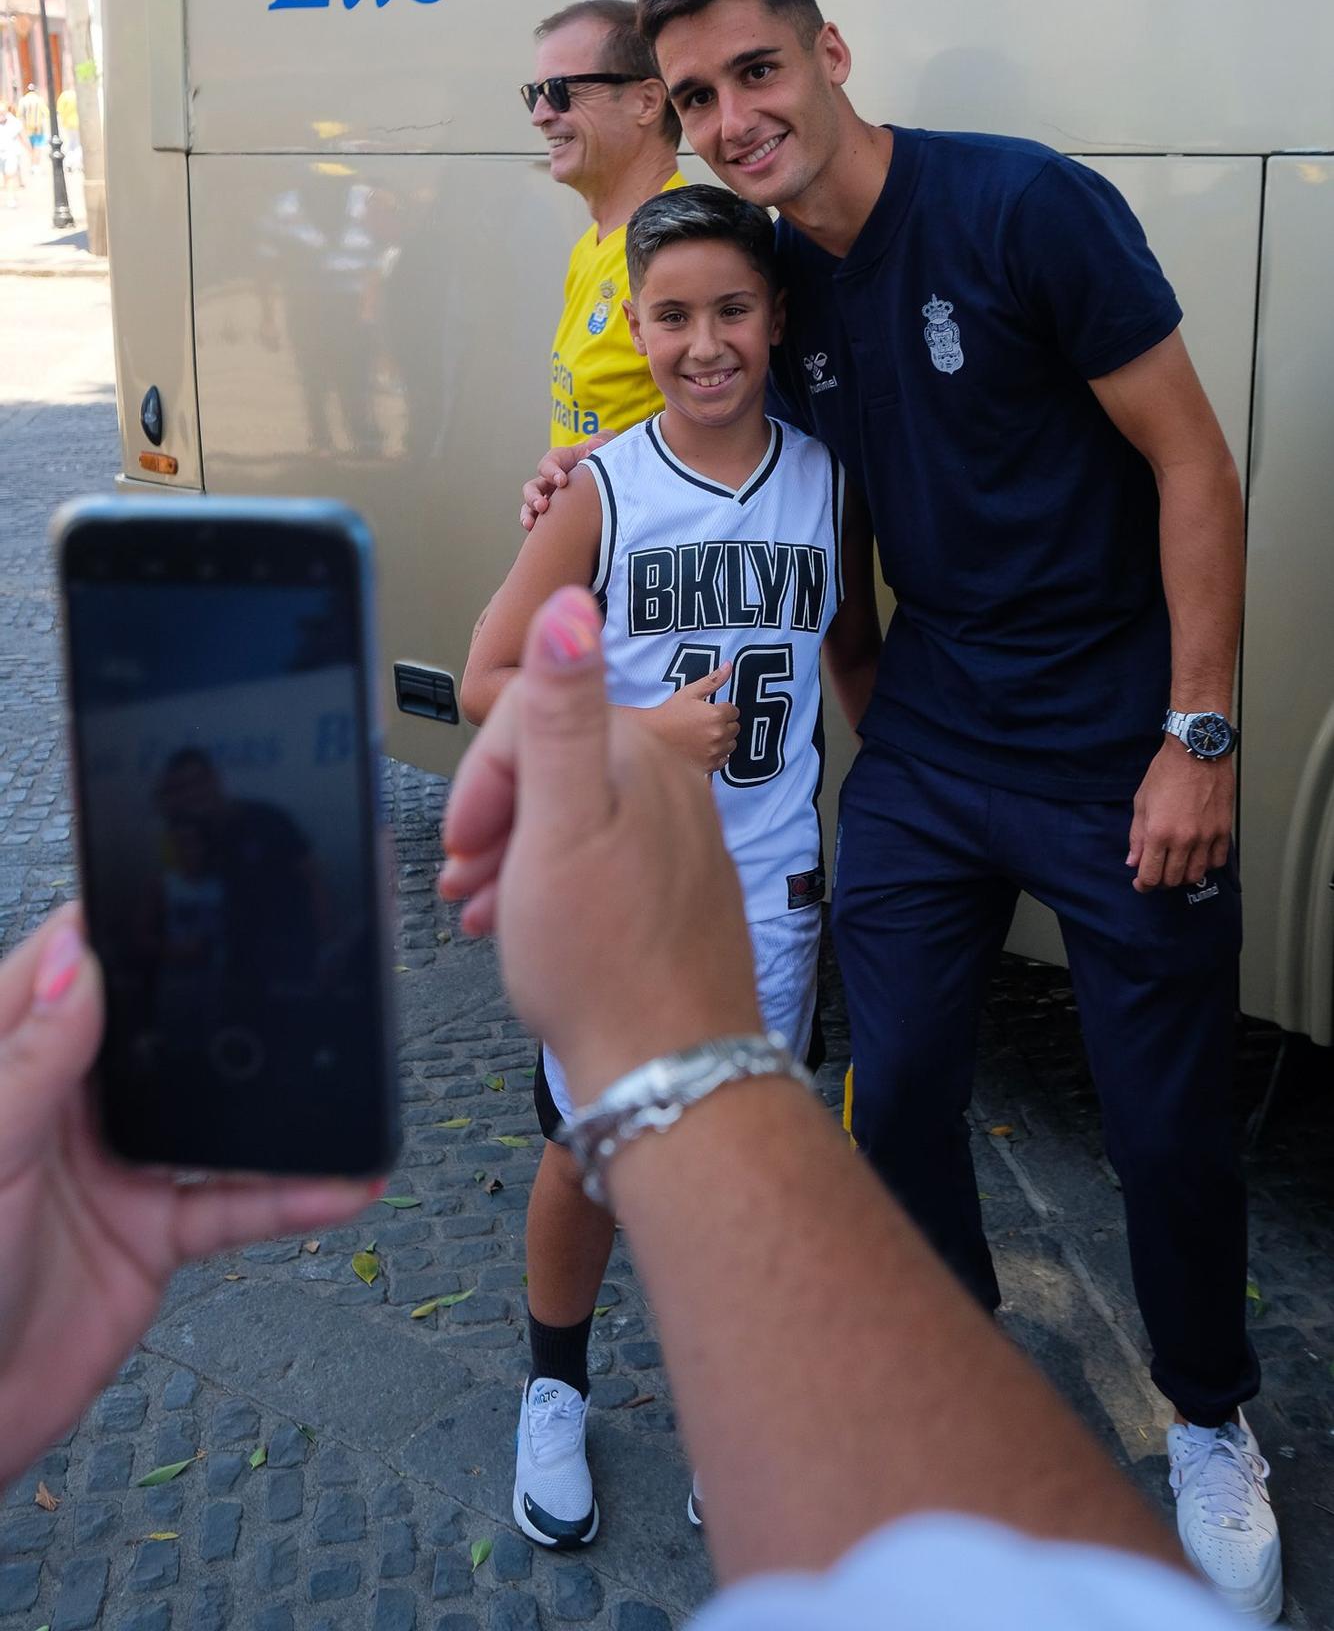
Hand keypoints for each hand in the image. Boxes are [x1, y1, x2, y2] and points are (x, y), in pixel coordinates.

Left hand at [0, 908, 379, 1480]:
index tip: (184, 887)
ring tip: (340, 1073)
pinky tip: (342, 1182)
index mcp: (10, 1065)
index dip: (122, 927)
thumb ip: (32, 1059)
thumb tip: (81, 959)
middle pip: (159, 1031)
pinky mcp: (150, 1230)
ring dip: (275, 1101)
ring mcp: (116, 1166)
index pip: (68, 969)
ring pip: (214, 1111)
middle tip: (292, 966)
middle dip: (222, 1001)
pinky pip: (235, 1199)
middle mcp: (67, 1107)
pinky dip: (293, 1192)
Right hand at [439, 588, 760, 1104]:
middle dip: (492, 818)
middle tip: (461, 882)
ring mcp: (677, 837)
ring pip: (570, 817)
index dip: (480, 781)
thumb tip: (570, 602)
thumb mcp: (556, 826)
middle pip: (549, 766)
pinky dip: (551, 884)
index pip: (528, 722)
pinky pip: (599, 860)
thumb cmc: (602, 960)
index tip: (462, 844)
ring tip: (480, 910)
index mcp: (635, 755)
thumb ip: (558, 712)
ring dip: (513, 856)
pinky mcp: (677, 887)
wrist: (670, 1069)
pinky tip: (525, 928)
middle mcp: (667, 783)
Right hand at [520, 434, 612, 531]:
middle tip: (543, 506)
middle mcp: (550, 481)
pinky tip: (535, 536)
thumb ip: (601, 442)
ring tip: (531, 524)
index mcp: (559, 462)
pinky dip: (535, 529)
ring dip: (528, 514)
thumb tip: (596, 445)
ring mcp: (550, 499)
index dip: (552, 472)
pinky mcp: (554, 515)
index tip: (562, 481)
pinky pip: (539, 523)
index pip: (548, 464)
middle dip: (535, 496)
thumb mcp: (603, 448)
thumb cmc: (602, 462)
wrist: (608, 480)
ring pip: (530, 506)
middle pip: (533, 487)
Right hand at [644, 663, 738, 773]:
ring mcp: (714, 752)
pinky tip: (703, 748)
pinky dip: (717, 754)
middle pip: (735, 728)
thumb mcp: (690, 692)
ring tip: (703, 735)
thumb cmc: (669, 713)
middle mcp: (718, 735)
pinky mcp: (708, 766)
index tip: (710, 710)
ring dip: (722, 740)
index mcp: (716, 715)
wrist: (651, 737)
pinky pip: (723, 760)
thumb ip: (713, 680)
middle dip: (724, 724)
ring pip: (731, 745)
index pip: (734, 711)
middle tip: (705, 722)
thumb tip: (728, 665)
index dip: (723, 709)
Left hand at [1127, 741, 1234, 890]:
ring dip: (1183, 876)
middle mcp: (1184, 839)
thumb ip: (1137, 836)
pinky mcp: (1223, 831)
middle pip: (1173, 879)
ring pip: (1196, 875)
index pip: (1151, 875)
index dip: (1143, 885)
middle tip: (1156, 873)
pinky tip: (1197, 857)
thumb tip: (1133, 861)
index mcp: (1159, 832)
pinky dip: (1206, 865)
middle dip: (1161, 881)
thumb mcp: (1142, 802)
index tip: (1140, 884)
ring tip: (1176, 866)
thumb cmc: (1166, 772)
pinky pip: (1216, 861)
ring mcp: (1206, 837)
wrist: (1197, 752)